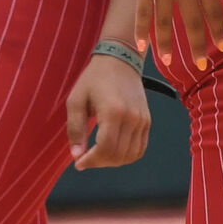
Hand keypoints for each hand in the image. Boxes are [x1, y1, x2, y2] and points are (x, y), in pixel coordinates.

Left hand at [66, 51, 152, 167]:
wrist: (120, 60)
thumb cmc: (94, 78)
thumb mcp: (76, 100)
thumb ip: (75, 128)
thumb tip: (77, 155)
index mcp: (113, 111)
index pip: (105, 148)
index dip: (91, 161)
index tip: (78, 163)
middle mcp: (132, 118)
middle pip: (118, 154)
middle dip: (99, 163)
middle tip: (85, 160)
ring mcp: (143, 120)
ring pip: (131, 155)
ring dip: (113, 162)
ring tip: (98, 157)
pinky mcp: (147, 121)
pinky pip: (140, 148)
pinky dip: (127, 156)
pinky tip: (113, 152)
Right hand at [125, 0, 222, 71]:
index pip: (213, 11)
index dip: (218, 30)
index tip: (222, 47)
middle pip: (192, 22)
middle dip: (198, 46)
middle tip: (201, 65)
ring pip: (165, 23)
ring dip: (168, 45)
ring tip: (170, 62)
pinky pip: (143, 12)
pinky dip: (142, 30)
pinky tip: (143, 46)